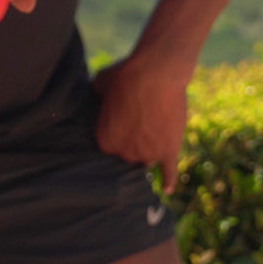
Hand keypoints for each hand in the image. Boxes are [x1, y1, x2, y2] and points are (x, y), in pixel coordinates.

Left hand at [92, 54, 187, 193]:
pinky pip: (168, 171)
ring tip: (151, 135)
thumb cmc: (126, 75)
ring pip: (147, 158)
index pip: (108, 145)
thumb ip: (97, 90)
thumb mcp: (102, 81)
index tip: (121, 121)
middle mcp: (124, 153)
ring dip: (149, 149)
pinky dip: (168, 180)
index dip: (116, 131)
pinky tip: (168, 189)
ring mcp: (147, 154)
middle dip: (132, 140)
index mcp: (104, 140)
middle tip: (138, 122)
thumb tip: (94, 88)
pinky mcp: (168, 150)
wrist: (156, 74)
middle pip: (128, 153)